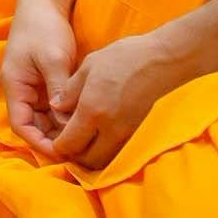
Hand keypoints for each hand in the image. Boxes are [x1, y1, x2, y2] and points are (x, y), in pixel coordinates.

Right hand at [0, 0, 78, 155]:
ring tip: (84, 139)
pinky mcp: (44, 83)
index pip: (21, 125)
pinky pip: (52, 108)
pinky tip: (82, 121)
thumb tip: (66, 120)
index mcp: (14, 85)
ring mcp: (32, 87)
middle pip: (32, 125)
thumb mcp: (53, 59)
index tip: (62, 152)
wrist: (43, 4)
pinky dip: (65, 117)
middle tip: (79, 150)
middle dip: (52, 139)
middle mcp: (20, 90)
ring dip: (60, 129)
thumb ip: (58, 90)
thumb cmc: (44, 28)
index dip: (39, 142)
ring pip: (43, 118)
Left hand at [43, 28, 199, 169]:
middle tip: (68, 144)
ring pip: (106, 160)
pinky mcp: (141, 132)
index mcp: (92, 110)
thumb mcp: (88, 67)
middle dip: (74, 157)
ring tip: (85, 141)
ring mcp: (129, 133)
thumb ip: (69, 91)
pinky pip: (120, 152)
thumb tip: (56, 108)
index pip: (70, 144)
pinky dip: (108, 151)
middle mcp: (111, 128)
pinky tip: (102, 137)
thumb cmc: (123, 57)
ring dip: (92, 157)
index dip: (58, 148)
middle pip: (88, 160)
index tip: (54, 144)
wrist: (163, 60)